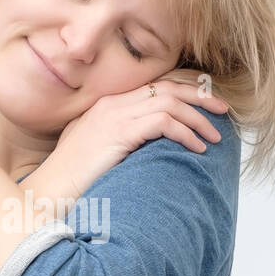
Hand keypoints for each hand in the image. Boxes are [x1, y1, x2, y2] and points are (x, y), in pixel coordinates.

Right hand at [51, 68, 230, 195]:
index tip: (207, 103)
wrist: (50, 190)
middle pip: (168, 86)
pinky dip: (186, 133)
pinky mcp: (119, 132)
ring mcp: (115, 115)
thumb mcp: (97, 151)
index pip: (156, 86)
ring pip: (170, 103)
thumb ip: (120, 140)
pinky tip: (196, 148)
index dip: (186, 91)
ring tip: (214, 137)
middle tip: (223, 110)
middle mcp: (113, 103)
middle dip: (201, 96)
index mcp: (108, 104)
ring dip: (198, 119)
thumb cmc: (71, 178)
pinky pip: (164, 122)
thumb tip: (148, 146)